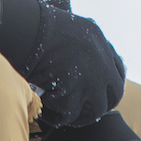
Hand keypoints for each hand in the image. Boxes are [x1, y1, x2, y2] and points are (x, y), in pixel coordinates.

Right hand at [24, 3, 125, 125]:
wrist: (24, 32)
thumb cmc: (36, 26)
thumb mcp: (68, 25)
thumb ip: (79, 40)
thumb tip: (73, 53)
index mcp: (99, 41)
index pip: (116, 69)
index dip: (107, 82)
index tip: (99, 88)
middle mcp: (102, 63)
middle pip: (114, 94)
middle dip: (100, 102)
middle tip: (85, 107)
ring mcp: (91, 82)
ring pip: (96, 110)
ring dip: (80, 113)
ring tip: (62, 111)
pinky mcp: (73, 97)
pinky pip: (69, 115)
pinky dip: (56, 115)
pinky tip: (45, 110)